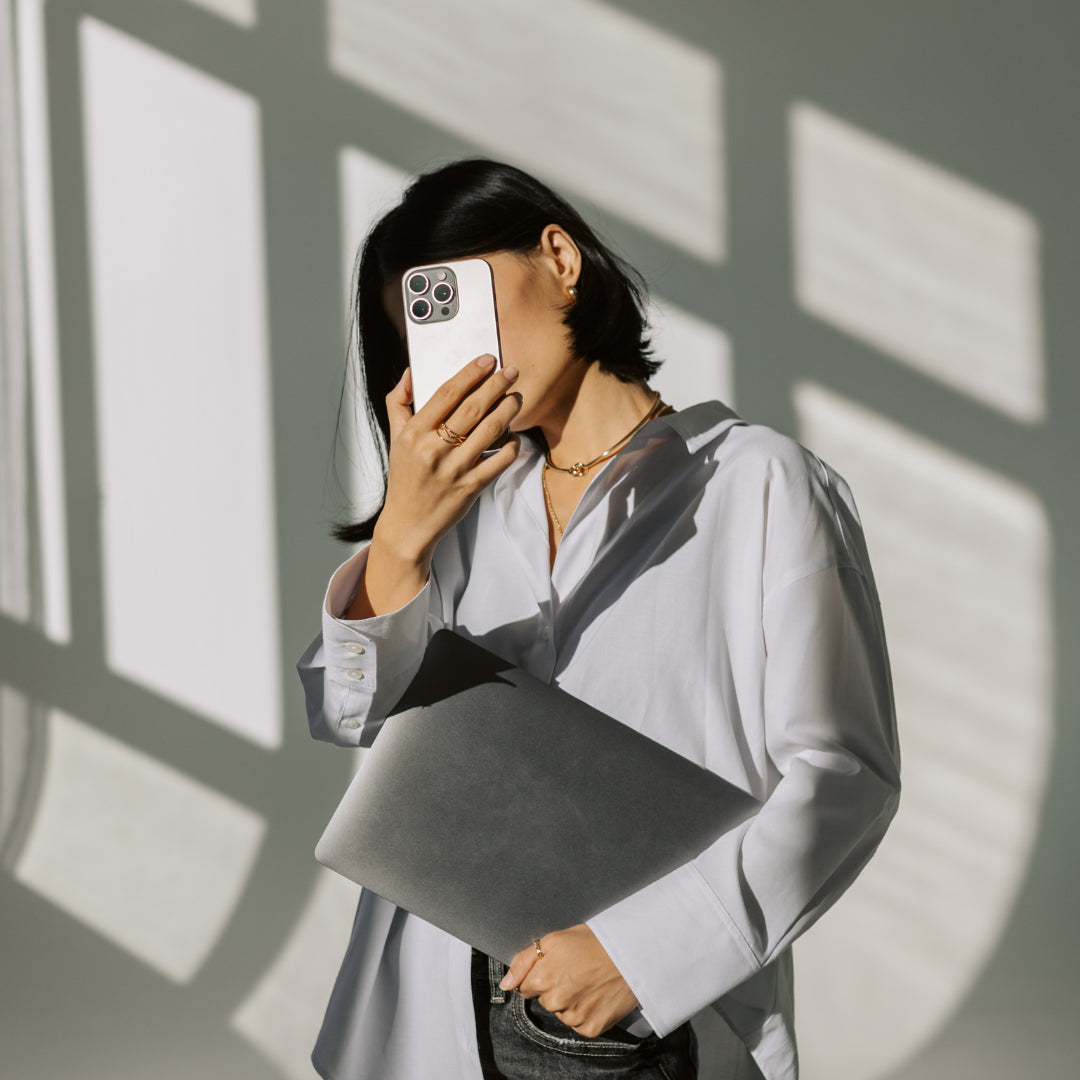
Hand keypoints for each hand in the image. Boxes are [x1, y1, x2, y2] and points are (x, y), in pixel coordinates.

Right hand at [355, 356, 520, 616]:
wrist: (408, 524)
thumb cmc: (404, 478)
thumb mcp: (395, 439)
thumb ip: (399, 403)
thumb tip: (409, 372)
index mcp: (413, 433)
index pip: (446, 393)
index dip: (470, 373)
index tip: (487, 359)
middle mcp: (433, 449)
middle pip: (471, 408)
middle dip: (495, 385)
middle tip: (511, 371)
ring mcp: (454, 469)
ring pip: (489, 430)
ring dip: (508, 410)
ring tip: (516, 397)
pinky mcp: (471, 487)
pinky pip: (500, 459)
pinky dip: (511, 444)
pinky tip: (513, 434)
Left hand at [499, 924, 638, 1038]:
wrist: (632, 953)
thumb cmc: (594, 941)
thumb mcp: (555, 939)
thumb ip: (524, 960)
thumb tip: (506, 984)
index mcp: (542, 978)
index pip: (527, 986)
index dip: (542, 974)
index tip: (558, 965)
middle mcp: (555, 1002)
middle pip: (544, 1000)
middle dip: (554, 987)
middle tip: (576, 970)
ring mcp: (573, 1017)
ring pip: (561, 1013)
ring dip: (570, 1001)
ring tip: (588, 981)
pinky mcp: (590, 1028)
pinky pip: (579, 1024)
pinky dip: (585, 1013)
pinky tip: (596, 995)